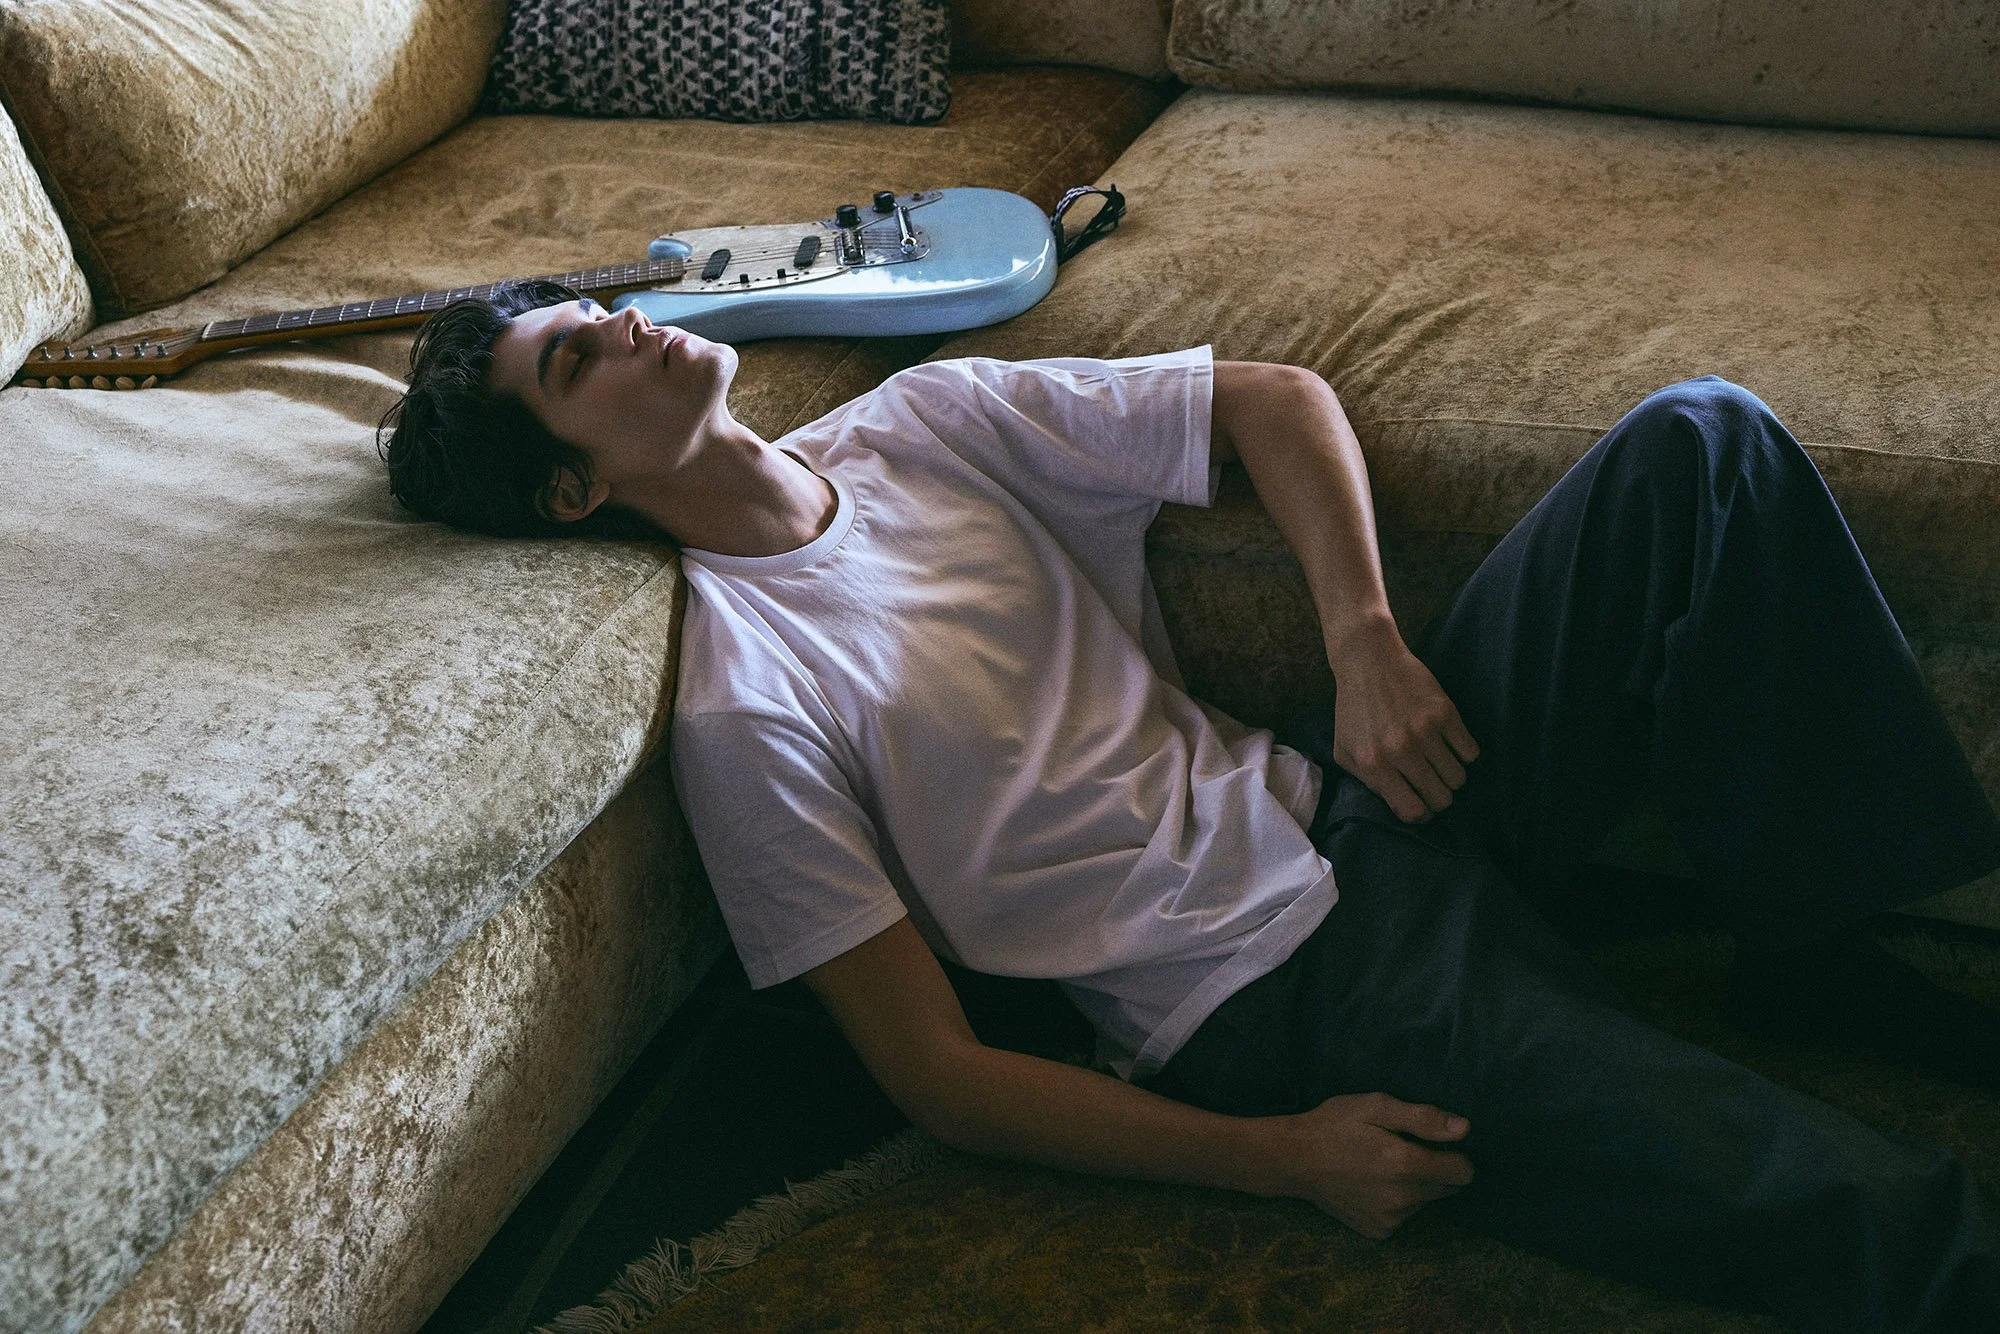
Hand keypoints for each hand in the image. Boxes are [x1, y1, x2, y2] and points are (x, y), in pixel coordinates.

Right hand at [1285, 1092, 1474, 1238]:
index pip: (1464, 1172)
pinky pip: (1404, 1215)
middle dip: (1435, 1169)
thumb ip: (1423, 1118)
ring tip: (1381, 1165)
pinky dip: (1396, 1200)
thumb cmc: (1334, 1125)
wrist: (1293, 1160)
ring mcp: (1390, 1219)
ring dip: (1415, 1185)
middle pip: (1448, 1189)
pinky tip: (1371, 1184)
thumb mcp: (1376, 1107)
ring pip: (1426, 1202)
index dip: (1455, 1154)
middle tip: (1402, 1149)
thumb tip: (1465, 1129)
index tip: (1433, 1143)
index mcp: (1405, 1164)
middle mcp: (1402, 1198)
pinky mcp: (1378, 1231)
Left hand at [1329, 626, 1478, 822]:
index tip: (1422, 805)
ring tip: (1440, 764)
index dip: (1422, 814)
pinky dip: (1464, 753)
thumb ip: (1367, 782)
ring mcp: (1425, 730)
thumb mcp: (1345, 751)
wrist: (1369, 662)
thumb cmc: (1354, 710)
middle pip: (1441, 798)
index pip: (1412, 810)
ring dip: (1452, 776)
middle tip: (1433, 785)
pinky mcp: (1445, 712)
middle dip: (1440, 797)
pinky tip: (1449, 744)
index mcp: (1374, 764)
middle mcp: (1400, 750)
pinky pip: (1471, 752)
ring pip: (1458, 777)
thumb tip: (1399, 807)